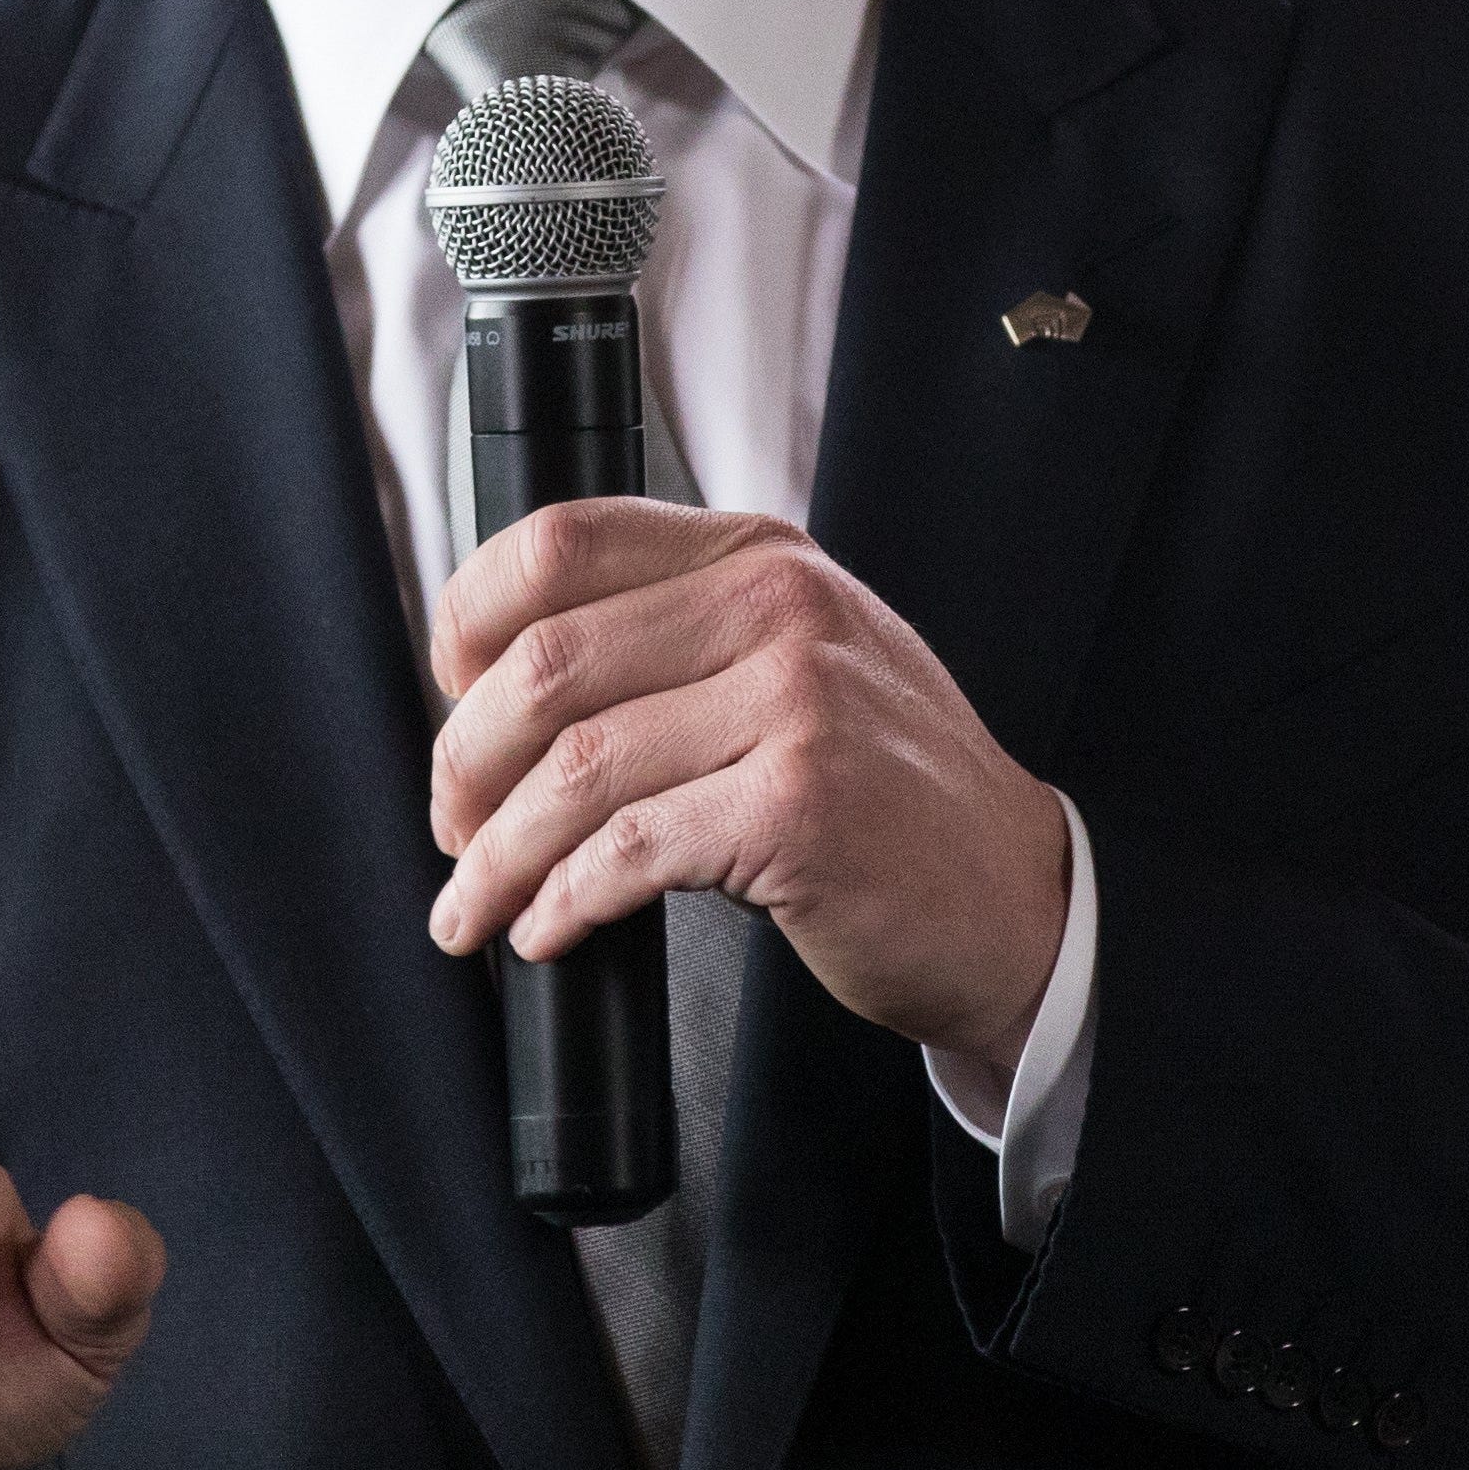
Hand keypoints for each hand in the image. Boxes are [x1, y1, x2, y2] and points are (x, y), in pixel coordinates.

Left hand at [425, 503, 1069, 1091]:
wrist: (1016, 896)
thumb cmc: (888, 794)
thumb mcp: (798, 664)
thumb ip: (682, 636)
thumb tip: (500, 678)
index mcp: (761, 555)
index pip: (560, 541)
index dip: (469, 621)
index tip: (452, 695)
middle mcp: (780, 607)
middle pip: (545, 664)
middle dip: (466, 763)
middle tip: (455, 826)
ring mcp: (797, 703)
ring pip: (574, 770)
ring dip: (497, 853)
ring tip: (477, 903)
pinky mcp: (798, 807)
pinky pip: (627, 853)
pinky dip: (563, 901)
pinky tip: (550, 929)